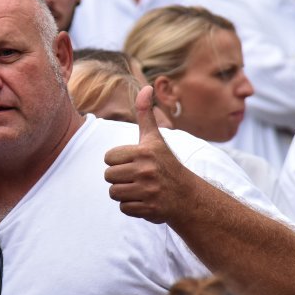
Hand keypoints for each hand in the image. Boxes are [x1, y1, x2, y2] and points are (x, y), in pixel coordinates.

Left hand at [104, 86, 191, 223]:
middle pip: (108, 176)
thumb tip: (146, 86)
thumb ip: (145, 113)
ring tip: (139, 188)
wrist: (186, 195)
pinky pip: (123, 208)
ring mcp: (148, 190)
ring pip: (113, 193)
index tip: (134, 162)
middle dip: (119, 177)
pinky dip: (132, 206)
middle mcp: (146, 170)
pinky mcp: (149, 208)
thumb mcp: (155, 138)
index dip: (118, 161)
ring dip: (124, 192)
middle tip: (136, 176)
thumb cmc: (166, 163)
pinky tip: (144, 200)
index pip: (108, 158)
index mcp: (144, 151)